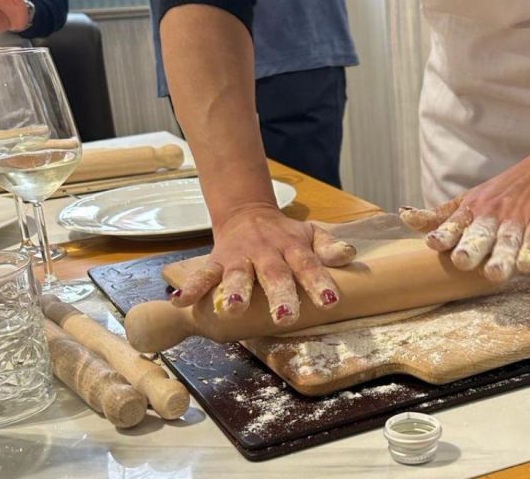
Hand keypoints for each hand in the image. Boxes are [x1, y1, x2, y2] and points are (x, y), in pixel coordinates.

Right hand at [169, 206, 355, 325]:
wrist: (248, 213)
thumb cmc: (285, 234)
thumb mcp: (310, 234)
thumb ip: (329, 247)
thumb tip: (349, 255)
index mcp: (292, 248)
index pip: (308, 265)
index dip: (319, 282)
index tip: (330, 301)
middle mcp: (266, 253)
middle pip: (273, 274)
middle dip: (279, 294)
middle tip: (285, 316)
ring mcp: (239, 258)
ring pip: (237, 275)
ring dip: (235, 291)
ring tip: (233, 308)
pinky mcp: (216, 262)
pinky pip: (203, 275)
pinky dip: (191, 287)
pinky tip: (180, 301)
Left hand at [399, 155, 529, 282]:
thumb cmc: (503, 192)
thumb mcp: (467, 200)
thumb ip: (439, 216)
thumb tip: (404, 217)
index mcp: (472, 210)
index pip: (454, 224)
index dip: (444, 234)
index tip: (432, 243)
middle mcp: (492, 215)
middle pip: (479, 235)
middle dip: (470, 248)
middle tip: (462, 261)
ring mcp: (518, 218)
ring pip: (507, 240)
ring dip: (501, 257)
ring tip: (494, 273)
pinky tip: (527, 266)